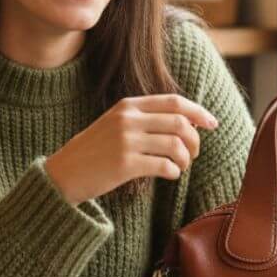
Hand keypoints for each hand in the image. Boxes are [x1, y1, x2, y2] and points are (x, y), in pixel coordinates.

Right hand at [45, 94, 217, 205]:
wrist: (63, 173)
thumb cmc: (94, 151)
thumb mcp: (116, 124)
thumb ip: (145, 118)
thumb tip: (187, 122)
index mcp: (128, 106)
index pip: (174, 102)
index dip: (198, 112)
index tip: (212, 123)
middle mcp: (128, 119)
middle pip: (180, 122)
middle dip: (195, 139)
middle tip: (194, 153)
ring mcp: (126, 141)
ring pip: (176, 145)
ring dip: (186, 158)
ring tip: (181, 166)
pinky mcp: (125, 164)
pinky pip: (164, 165)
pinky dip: (174, 171)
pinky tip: (169, 174)